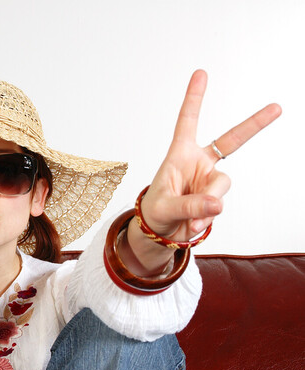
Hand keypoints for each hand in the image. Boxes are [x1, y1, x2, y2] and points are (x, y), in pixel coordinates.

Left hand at [124, 70, 280, 273]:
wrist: (160, 232)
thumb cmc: (156, 211)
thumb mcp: (165, 207)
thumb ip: (189, 205)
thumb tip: (216, 204)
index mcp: (179, 154)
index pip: (188, 121)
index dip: (194, 98)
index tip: (201, 73)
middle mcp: (199, 162)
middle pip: (232, 141)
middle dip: (255, 124)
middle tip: (278, 107)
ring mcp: (210, 179)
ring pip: (222, 184)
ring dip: (208, 203)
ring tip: (190, 219)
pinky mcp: (216, 196)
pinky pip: (218, 205)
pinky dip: (205, 218)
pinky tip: (192, 226)